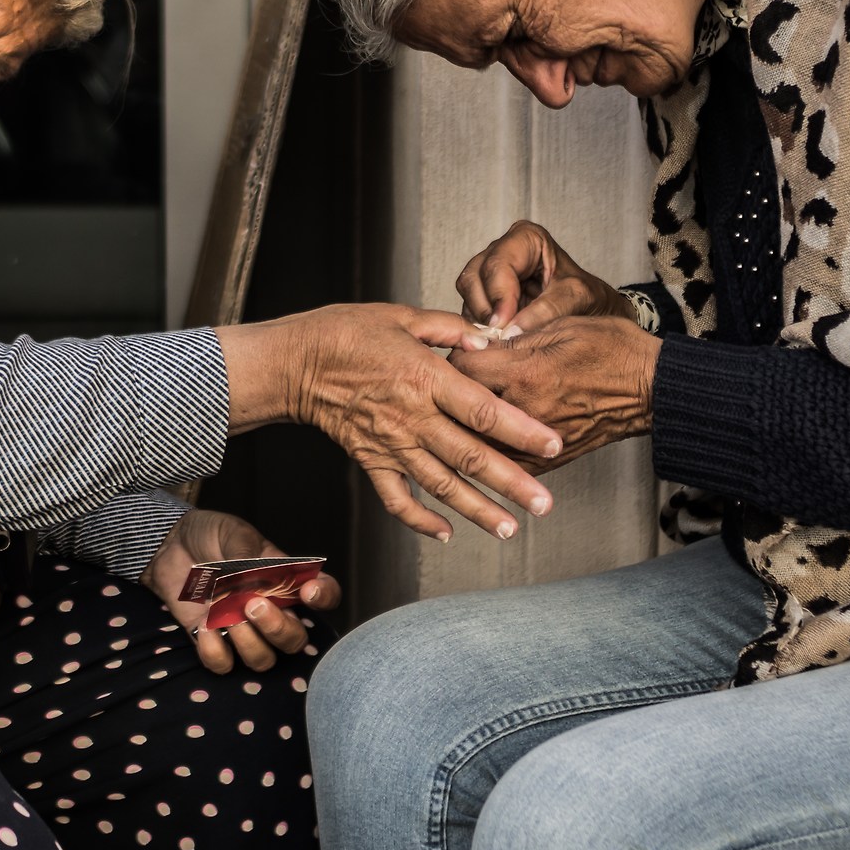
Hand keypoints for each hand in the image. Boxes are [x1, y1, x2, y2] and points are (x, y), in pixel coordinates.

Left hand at [142, 509, 341, 673]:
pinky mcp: (211, 641)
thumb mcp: (233, 534)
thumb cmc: (210, 535)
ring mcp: (241, 629)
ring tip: (224, 616)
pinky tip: (204, 627)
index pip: (324, 595)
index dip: (325, 598)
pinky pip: (223, 664)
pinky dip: (215, 652)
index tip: (307, 592)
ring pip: (263, 660)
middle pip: (295, 640)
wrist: (169, 543)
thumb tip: (256, 585)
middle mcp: (270, 610)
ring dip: (248, 643)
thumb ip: (247, 557)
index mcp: (285, 579)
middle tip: (252, 605)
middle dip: (278, 629)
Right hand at [217, 303, 562, 542]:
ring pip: (441, 484)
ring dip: (476, 510)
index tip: (554, 445)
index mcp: (425, 377)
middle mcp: (412, 416)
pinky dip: (420, 520)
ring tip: (509, 528)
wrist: (295, 362)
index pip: (483, 409)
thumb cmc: (347, 332)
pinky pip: (396, 498)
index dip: (521, 430)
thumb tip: (492, 339)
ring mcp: (391, 443)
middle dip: (512, 484)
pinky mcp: (371, 460)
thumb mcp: (404, 316)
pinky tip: (445, 533)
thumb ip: (452, 329)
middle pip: (470, 457)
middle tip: (544, 504)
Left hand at [450, 315, 658, 473]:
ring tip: (462, 410)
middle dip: (454, 392)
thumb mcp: (562, 327)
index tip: (460, 352)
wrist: (651, 390)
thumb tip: (479, 341)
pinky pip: (502, 460)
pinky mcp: (546, 460)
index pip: (461, 368)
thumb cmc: (613, 351)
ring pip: (476, 438)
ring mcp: (535, 441)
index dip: (455, 356)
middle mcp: (526, 410)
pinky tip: (486, 436)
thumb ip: (515, 337)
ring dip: (466, 424)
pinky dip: (490, 448)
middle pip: (462, 406)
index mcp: (526, 372)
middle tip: (453, 382)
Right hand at [456, 220, 632, 334]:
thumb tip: (511, 329)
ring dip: (480, 320)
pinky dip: (479, 327)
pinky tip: (496, 340)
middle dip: (486, 309)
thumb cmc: (587, 297)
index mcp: (526, 239)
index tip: (505, 324)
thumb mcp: (576, 298)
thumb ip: (546, 310)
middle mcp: (502, 251)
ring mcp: (490, 273)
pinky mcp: (485, 296)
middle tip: (500, 335)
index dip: (499, 296)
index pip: (498, 264)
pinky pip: (470, 310)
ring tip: (501, 339)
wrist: (591, 311)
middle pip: (474, 277)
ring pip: (467, 295)